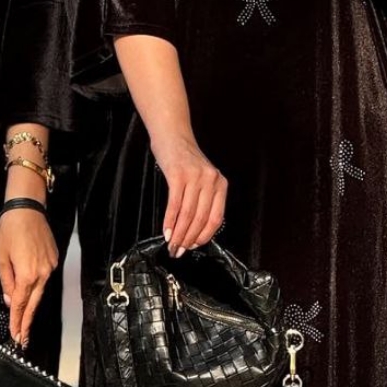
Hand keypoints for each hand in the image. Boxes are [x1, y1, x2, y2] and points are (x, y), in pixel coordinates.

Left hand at [0, 211, 58, 347]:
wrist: (27, 209)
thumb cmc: (11, 228)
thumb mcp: (1, 258)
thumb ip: (7, 282)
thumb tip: (11, 299)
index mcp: (28, 274)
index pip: (22, 304)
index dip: (18, 322)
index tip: (16, 335)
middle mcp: (42, 273)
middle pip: (34, 303)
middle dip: (27, 322)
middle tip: (23, 338)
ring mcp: (50, 266)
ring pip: (40, 292)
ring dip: (32, 306)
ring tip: (24, 320)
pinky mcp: (54, 260)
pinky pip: (44, 279)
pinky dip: (37, 288)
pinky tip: (31, 294)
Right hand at [156, 137, 227, 256]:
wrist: (173, 136)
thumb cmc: (185, 160)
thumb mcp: (202, 179)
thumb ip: (203, 200)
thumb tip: (194, 230)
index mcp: (220, 184)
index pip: (216, 219)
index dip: (204, 237)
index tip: (193, 246)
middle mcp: (211, 180)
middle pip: (201, 219)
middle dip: (188, 239)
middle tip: (178, 251)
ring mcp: (195, 177)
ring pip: (188, 215)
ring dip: (178, 234)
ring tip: (171, 245)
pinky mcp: (178, 175)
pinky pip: (175, 205)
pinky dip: (169, 222)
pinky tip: (166, 231)